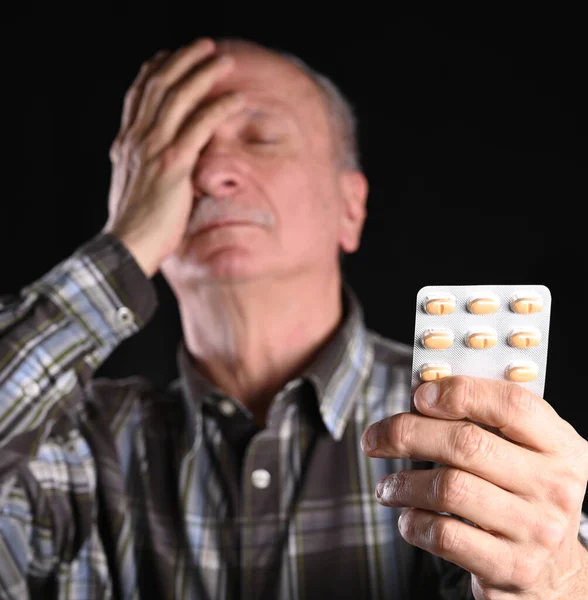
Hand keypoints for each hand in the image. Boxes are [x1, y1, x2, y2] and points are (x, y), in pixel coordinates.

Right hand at [104, 38, 243, 276]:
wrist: (128, 245)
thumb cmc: (135, 225)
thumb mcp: (132, 186)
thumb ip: (144, 166)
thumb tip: (158, 161)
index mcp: (126, 143)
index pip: (139, 95)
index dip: (155, 70)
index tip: (169, 56)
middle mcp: (137, 139)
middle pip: (159, 86)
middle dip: (182, 61)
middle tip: (204, 46)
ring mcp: (154, 149)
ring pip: (179, 98)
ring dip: (203, 75)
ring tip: (224, 60)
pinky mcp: (174, 164)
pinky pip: (200, 127)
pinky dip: (219, 108)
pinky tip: (236, 98)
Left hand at [361, 376, 587, 598]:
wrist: (554, 571)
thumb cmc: (524, 496)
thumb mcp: (525, 453)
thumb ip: (485, 420)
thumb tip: (422, 394)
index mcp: (560, 446)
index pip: (512, 404)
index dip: (459, 393)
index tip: (418, 395)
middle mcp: (555, 487)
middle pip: (466, 443)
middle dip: (406, 434)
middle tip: (375, 438)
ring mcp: (536, 530)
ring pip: (449, 488)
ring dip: (402, 483)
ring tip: (387, 485)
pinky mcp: (511, 568)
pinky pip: (445, 535)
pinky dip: (413, 523)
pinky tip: (408, 518)